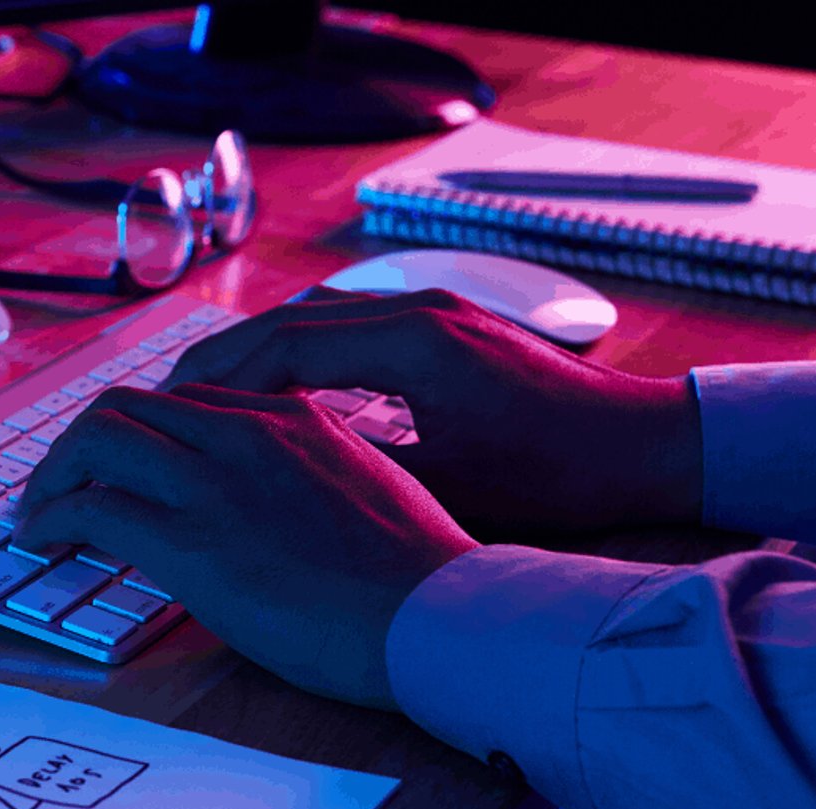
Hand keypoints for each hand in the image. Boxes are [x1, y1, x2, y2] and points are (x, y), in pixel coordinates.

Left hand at [10, 384, 477, 711]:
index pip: (188, 400)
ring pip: (98, 438)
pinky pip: (93, 507)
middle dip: (81, 444)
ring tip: (39, 513)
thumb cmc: (420, 580)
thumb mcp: (368, 495)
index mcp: (294, 419)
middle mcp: (249, 433)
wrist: (442, 618)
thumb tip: (269, 514)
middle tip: (60, 486)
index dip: (140, 432)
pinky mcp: (192, 539)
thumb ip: (309, 481)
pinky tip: (43, 543)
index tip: (120, 466)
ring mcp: (217, 482)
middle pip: (130, 405)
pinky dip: (53, 519)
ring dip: (56, 475)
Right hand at [166, 288, 703, 534]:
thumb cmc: (561, 476)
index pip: (285, 344)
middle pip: (290, 320)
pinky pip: (350, 327)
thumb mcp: (452, 490)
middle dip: (222, 362)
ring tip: (209, 398)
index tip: (171, 415)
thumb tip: (279, 481)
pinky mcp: (448, 325)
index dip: (218, 381)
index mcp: (414, 345)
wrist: (649, 442)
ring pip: (318, 317)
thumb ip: (362, 472)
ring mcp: (434, 310)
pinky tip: (280, 391)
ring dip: (260, 353)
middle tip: (166, 405)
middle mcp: (418, 311)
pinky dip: (302, 352)